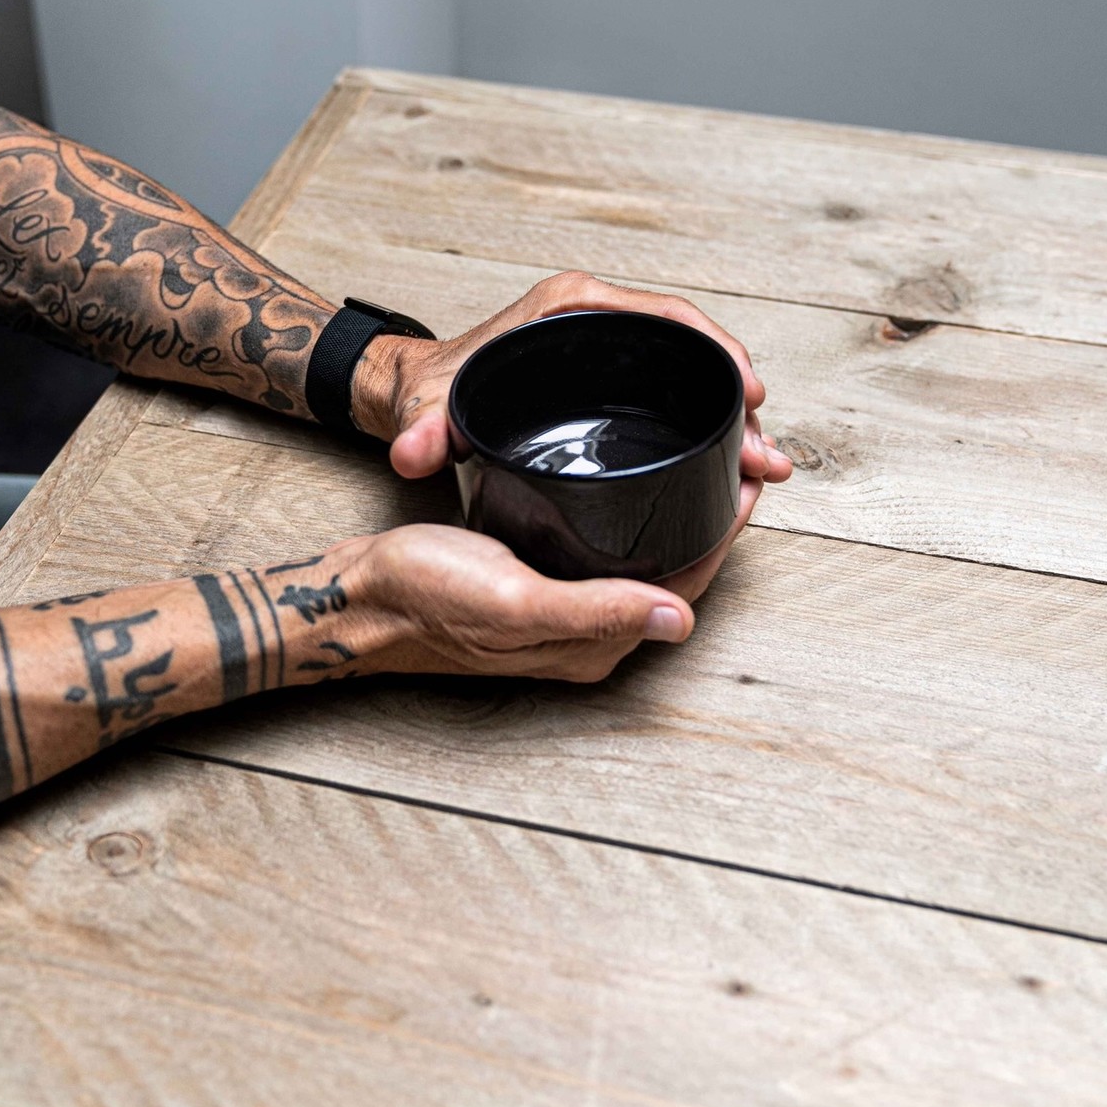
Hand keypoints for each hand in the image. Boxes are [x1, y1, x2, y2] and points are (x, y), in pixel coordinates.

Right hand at [336, 478, 759, 684]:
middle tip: (737, 461)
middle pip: (674, 576)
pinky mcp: (538, 587)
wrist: (358, 598)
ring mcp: (562, 613)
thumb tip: (680, 620)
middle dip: (712, 523)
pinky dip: (635, 521)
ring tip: (703, 468)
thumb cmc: (423, 596)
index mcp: (592, 644)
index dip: (725, 535)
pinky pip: (608, 556)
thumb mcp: (512, 598)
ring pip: (645, 564)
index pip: (687, 589)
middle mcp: (586, 634)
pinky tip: (630, 491)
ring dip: (678, 520)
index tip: (748, 479)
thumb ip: (594, 609)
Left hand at [351, 270, 792, 484]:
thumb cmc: (434, 388)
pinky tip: (730, 459)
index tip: (748, 390)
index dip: (716, 348)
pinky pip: (672, 388)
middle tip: (766, 449)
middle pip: (690, 347)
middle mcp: (596, 319)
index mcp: (572, 307)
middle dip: (737, 396)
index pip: (665, 315)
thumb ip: (423, 433)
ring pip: (688, 373)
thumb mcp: (431, 410)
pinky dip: (705, 421)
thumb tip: (414, 454)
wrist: (419, 391)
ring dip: (729, 416)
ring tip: (763, 463)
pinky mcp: (610, 375)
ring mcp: (607, 347)